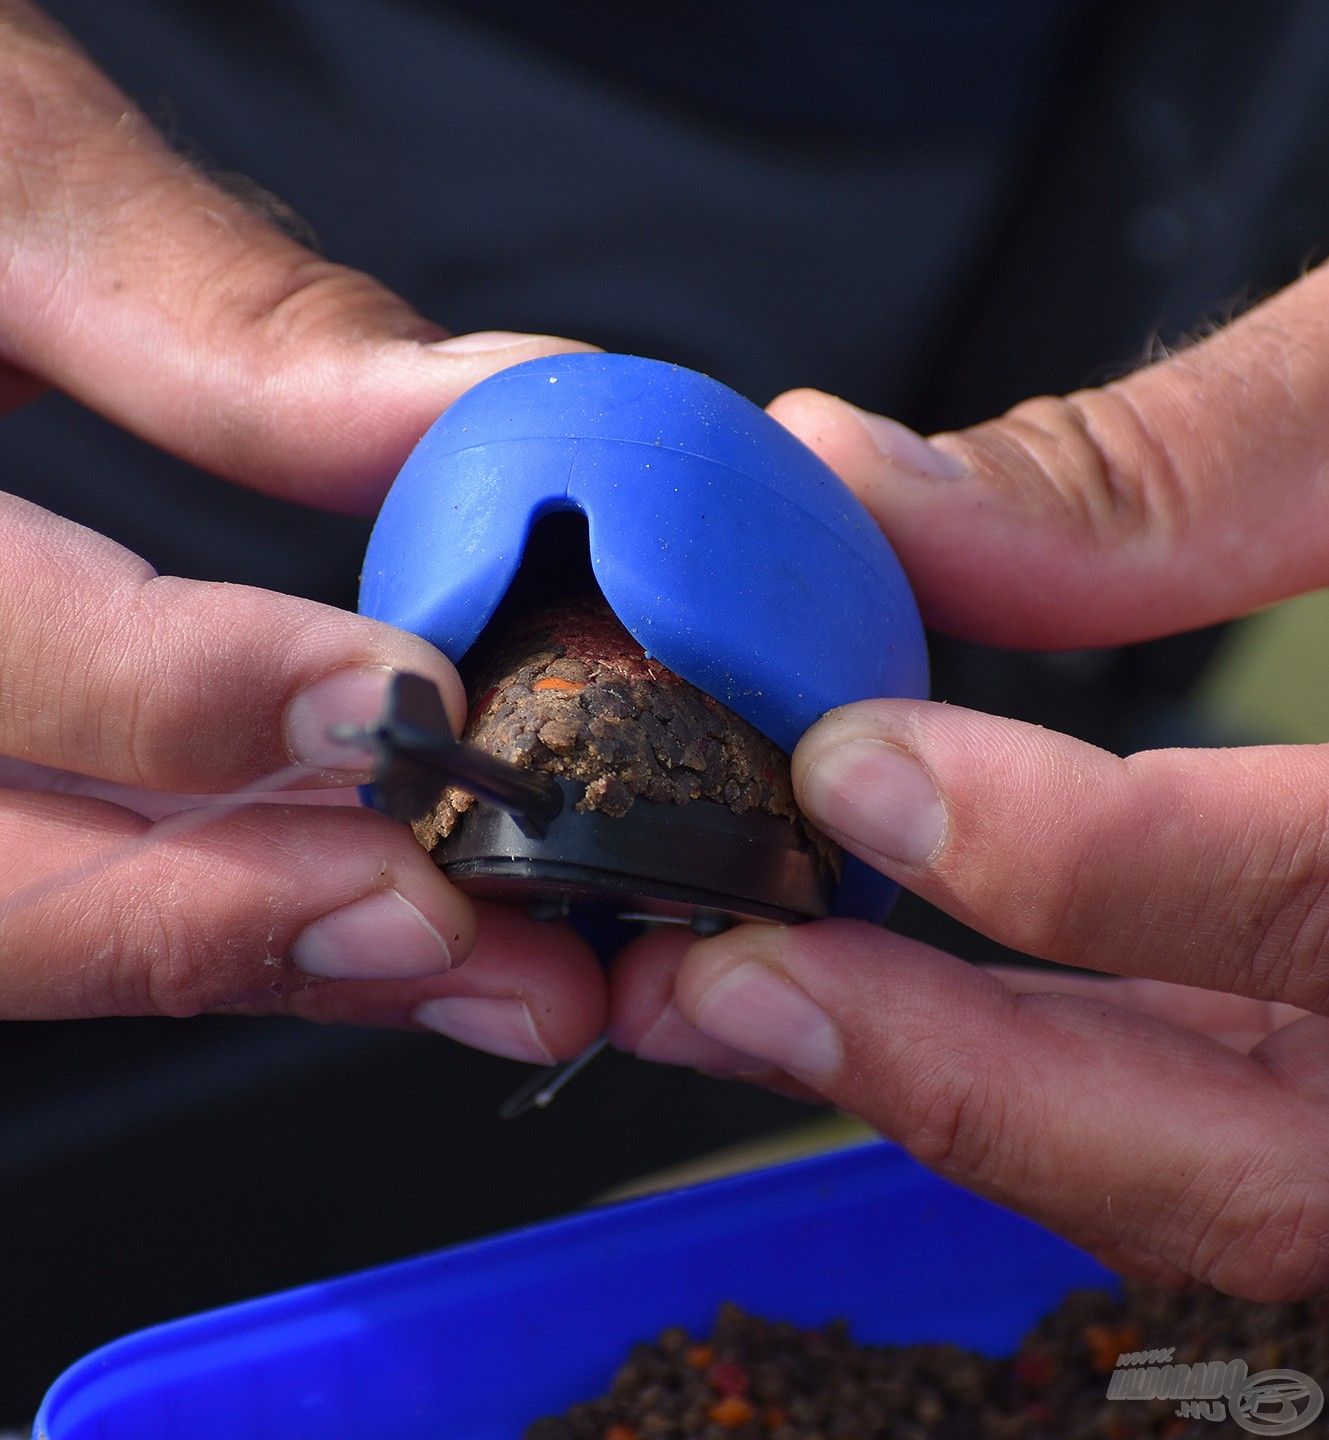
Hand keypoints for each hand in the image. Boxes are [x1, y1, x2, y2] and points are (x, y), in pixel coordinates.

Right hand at [0, 1, 603, 1051]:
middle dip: (236, 921)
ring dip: (255, 953)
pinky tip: (354, 910)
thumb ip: (210, 318)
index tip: (404, 706)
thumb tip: (472, 414)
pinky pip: (56, 866)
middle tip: (464, 937)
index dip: (196, 701)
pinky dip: (214, 905)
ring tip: (467, 965)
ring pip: (28, 914)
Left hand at [609, 256, 1328, 1298]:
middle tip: (728, 987)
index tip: (854, 771)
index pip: (1327, 909)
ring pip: (1221, 1186)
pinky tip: (883, 1014)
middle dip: (966, 1086)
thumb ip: (1188, 466)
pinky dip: (1041, 1085)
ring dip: (963, 1111)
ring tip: (738, 1012)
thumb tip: (874, 484)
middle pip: (1260, 1167)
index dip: (1081, 864)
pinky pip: (1217, 1127)